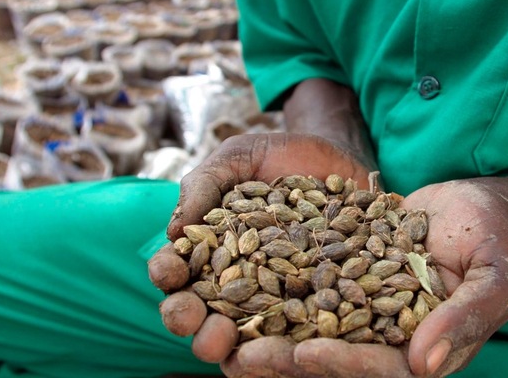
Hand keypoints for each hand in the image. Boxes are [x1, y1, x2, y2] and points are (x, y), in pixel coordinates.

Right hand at [151, 132, 372, 362]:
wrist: (341, 158)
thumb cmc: (281, 156)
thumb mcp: (239, 157)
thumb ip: (205, 184)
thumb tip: (172, 232)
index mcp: (207, 249)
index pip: (177, 269)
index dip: (166, 273)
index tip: (167, 271)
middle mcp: (235, 279)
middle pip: (201, 311)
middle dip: (189, 320)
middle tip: (191, 321)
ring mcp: (274, 297)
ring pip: (242, 334)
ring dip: (228, 346)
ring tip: (226, 347)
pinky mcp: (314, 305)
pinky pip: (297, 334)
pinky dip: (287, 346)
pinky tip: (284, 351)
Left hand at [220, 180, 507, 376]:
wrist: (472, 202)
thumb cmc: (494, 235)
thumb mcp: (498, 272)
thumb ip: (469, 315)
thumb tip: (427, 365)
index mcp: (426, 347)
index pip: (384, 370)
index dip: (345, 364)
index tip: (305, 355)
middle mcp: (389, 337)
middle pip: (334, 358)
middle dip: (288, 360)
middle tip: (241, 355)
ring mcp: (363, 310)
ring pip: (309, 329)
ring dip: (267, 333)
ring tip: (221, 331)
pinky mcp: (343, 280)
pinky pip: (305, 291)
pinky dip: (270, 292)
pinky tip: (233, 285)